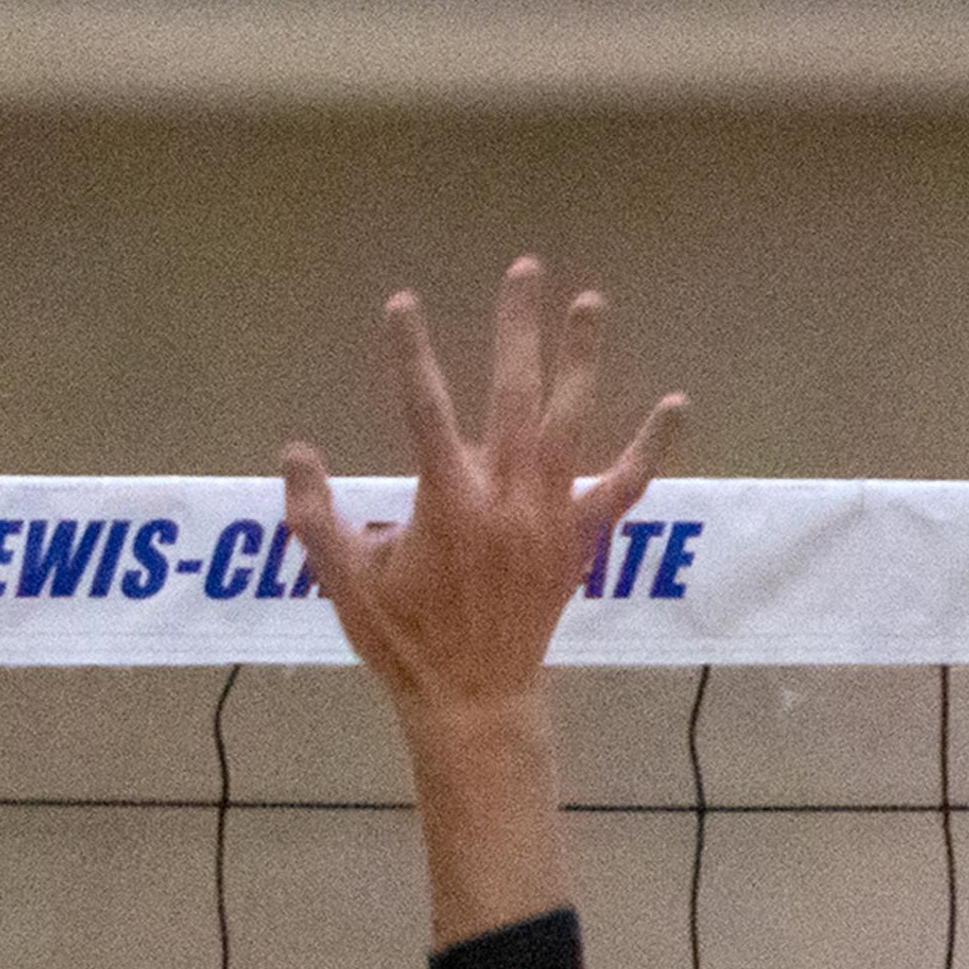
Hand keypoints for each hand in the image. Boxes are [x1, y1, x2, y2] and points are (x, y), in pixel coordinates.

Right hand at [279, 257, 683, 729]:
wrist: (473, 698)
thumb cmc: (402, 642)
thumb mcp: (343, 581)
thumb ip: (314, 515)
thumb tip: (295, 453)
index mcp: (446, 503)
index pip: (422, 409)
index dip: (409, 352)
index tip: (402, 302)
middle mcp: (505, 498)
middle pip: (514, 394)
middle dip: (517, 328)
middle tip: (524, 270)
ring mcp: (550, 515)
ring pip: (571, 421)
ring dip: (581, 359)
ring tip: (589, 302)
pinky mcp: (579, 539)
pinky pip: (623, 485)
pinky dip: (649, 446)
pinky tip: (673, 403)